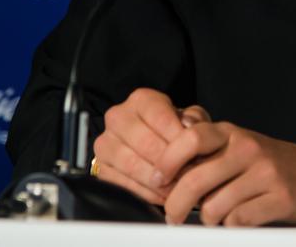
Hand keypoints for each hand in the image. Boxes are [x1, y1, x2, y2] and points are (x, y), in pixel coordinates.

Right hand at [91, 88, 209, 204]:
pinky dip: (146, 193)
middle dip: (170, 164)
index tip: (194, 155)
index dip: (179, 139)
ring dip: (158, 182)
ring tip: (177, 189)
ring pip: (132, 165)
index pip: (160, 118)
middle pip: (146, 143)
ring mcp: (106, 143)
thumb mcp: (189, 120)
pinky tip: (161, 195)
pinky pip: (123, 184)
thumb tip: (190, 128)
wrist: (153, 146)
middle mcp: (118, 117)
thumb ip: (195, 120)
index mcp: (141, 100)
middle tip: (188, 177)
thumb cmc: (173, 132)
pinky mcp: (100, 168)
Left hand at [154, 122, 295, 225]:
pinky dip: (231, 227)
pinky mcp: (280, 198)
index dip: (167, 160)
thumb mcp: (237, 144)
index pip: (191, 138)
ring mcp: (265, 173)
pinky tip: (236, 221)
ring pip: (215, 207)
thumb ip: (206, 150)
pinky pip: (239, 221)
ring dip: (208, 219)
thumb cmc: (270, 162)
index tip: (157, 180)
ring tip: (213, 218)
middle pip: (196, 179)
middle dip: (176, 205)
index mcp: (232, 134)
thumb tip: (162, 165)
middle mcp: (247, 149)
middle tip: (173, 216)